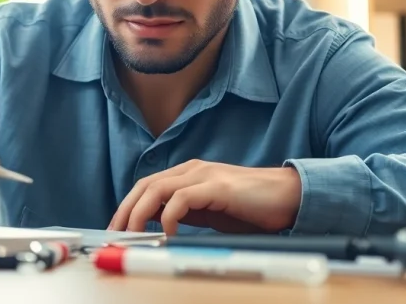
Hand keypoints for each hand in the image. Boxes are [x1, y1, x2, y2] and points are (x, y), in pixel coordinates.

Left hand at [107, 160, 302, 235]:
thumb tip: (158, 225)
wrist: (288, 197)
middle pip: (146, 185)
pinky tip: (169, 233)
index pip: (147, 185)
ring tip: (134, 235)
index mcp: (189, 174)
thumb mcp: (210, 212)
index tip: (117, 228)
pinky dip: (170, 216)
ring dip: (140, 213)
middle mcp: (193, 169)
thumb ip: (186, 212)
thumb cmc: (252, 207)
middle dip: (126, 210)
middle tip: (116, 234)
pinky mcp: (217, 186)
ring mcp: (204, 175)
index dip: (128, 206)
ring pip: (158, 188)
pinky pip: (182, 198)